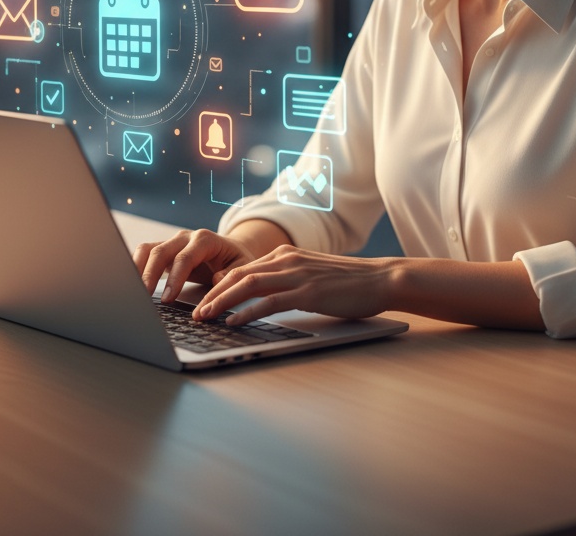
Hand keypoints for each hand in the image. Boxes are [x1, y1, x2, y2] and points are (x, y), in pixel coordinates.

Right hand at [133, 228, 255, 303]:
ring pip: (147, 249)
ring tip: (131, 291)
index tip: (168, 299)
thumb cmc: (236, 260)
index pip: (185, 257)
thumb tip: (216, 281)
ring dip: (137, 269)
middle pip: (161, 251)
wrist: (231, 250)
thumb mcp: (242, 267)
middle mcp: (185, 237)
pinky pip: (144, 255)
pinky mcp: (164, 251)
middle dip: (150, 275)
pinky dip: (135, 267)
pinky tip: (131, 284)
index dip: (175, 278)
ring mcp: (172, 242)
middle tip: (144, 298)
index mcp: (205, 239)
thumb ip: (231, 275)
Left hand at [194, 246, 395, 324]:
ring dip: (221, 302)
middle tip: (196, 312)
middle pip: (238, 275)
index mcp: (285, 254)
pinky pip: (269, 301)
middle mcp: (287, 260)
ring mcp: (296, 275)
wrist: (379, 278)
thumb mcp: (311, 273)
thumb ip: (287, 279)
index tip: (203, 301)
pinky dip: (247, 312)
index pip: (242, 269)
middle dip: (212, 294)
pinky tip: (234, 322)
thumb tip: (262, 296)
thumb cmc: (348, 281)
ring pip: (248, 285)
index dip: (218, 286)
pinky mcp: (307, 292)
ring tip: (205, 317)